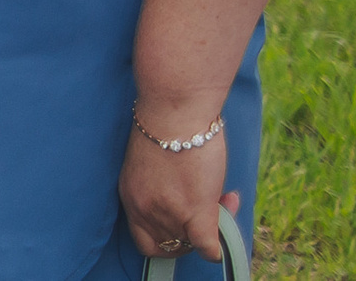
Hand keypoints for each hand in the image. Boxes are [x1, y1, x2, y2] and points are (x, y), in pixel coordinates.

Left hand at [120, 118, 236, 262]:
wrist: (174, 109)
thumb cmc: (165, 125)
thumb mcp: (150, 164)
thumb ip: (161, 187)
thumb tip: (186, 198)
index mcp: (130, 196)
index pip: (144, 239)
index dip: (166, 236)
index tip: (183, 221)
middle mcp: (144, 209)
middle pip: (169, 245)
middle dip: (190, 234)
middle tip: (208, 208)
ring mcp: (168, 213)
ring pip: (191, 244)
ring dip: (211, 227)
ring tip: (223, 196)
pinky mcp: (194, 212)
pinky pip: (208, 247)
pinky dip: (218, 246)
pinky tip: (225, 223)